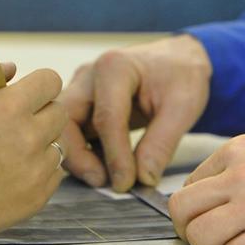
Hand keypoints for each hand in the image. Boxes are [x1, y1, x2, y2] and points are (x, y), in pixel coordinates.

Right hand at [0, 60, 66, 235]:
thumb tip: (9, 69)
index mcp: (10, 107)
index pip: (50, 82)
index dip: (37, 84)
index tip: (25, 92)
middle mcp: (30, 138)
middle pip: (58, 113)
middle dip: (41, 111)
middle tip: (16, 121)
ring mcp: (35, 171)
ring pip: (57, 146)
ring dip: (41, 143)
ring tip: (11, 150)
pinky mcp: (35, 199)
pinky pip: (54, 176)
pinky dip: (39, 171)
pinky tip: (15, 172)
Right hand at [59, 35, 211, 190]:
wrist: (176, 60)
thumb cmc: (181, 75)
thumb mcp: (183, 106)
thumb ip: (162, 143)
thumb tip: (143, 179)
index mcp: (115, 67)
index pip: (106, 118)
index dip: (115, 156)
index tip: (126, 184)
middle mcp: (89, 76)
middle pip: (66, 120)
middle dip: (79, 156)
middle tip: (103, 182)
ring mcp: (81, 89)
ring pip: (61, 128)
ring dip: (77, 157)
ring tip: (105, 178)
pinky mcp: (81, 104)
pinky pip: (71, 133)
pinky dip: (82, 154)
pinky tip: (103, 168)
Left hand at [169, 135, 244, 244]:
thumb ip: (238, 169)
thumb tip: (208, 196)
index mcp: (238, 150)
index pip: (189, 184)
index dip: (196, 208)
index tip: (209, 217)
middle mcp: (241, 174)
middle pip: (183, 209)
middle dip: (190, 229)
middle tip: (209, 238)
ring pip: (199, 236)